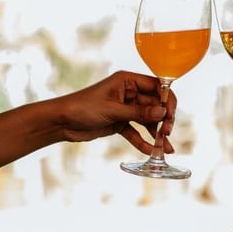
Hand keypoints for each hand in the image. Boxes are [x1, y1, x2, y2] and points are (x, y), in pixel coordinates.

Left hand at [54, 71, 175, 153]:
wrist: (61, 122)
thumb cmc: (83, 107)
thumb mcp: (113, 110)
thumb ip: (139, 112)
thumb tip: (163, 113)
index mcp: (127, 80)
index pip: (156, 86)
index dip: (167, 100)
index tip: (171, 115)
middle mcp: (129, 92)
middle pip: (154, 105)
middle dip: (163, 119)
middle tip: (168, 133)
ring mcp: (125, 108)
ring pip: (147, 119)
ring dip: (156, 133)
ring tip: (165, 148)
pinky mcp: (119, 122)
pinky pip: (136, 131)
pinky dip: (142, 140)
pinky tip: (150, 150)